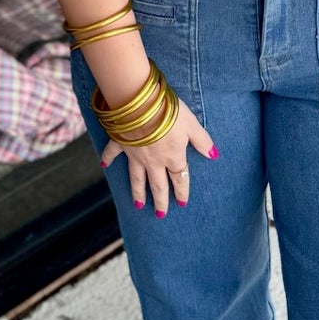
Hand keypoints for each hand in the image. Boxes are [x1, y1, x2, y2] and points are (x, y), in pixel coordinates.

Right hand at [101, 96, 215, 215]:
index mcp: (173, 156)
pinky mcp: (120, 142)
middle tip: (160, 215)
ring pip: (136, 178)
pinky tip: (104, 166)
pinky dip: (108, 159)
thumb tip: (213, 155)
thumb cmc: (169, 112)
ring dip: (137, 192)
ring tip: (138, 205)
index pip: (179, 178)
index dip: (182, 191)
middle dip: (160, 201)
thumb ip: (202, 141)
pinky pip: (113, 153)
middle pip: (158, 185)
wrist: (139, 104)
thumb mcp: (191, 124)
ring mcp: (135, 154)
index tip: (182, 203)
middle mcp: (153, 161)